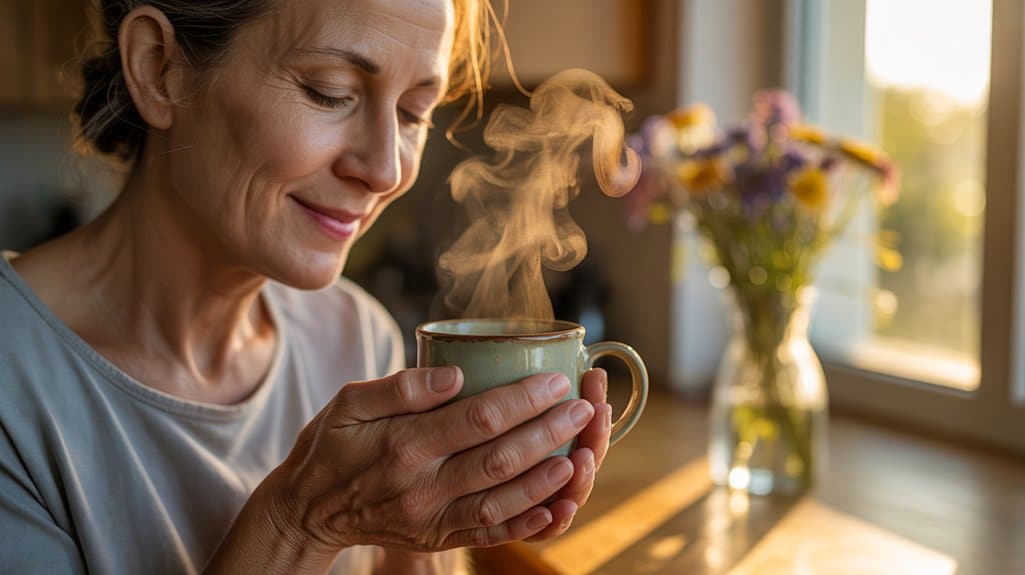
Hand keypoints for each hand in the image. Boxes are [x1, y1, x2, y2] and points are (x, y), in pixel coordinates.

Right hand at [267, 367, 595, 555]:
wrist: (306, 510)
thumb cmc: (331, 445)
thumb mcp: (348, 402)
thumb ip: (400, 387)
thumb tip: (454, 375)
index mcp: (402, 445)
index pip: (477, 419)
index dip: (524, 400)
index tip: (556, 382)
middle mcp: (421, 487)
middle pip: (499, 459)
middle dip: (549, 433)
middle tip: (585, 408)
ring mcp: (431, 520)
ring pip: (502, 502)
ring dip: (548, 479)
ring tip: (584, 455)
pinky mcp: (437, 539)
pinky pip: (489, 535)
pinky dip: (527, 523)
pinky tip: (558, 505)